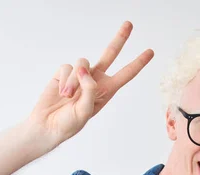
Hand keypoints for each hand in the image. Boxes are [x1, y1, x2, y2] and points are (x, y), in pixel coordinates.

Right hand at [27, 21, 153, 147]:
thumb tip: (84, 68)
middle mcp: (95, 80)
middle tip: (129, 24)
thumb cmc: (69, 123)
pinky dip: (65, 80)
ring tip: (68, 97)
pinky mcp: (65, 73)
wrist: (48, 125)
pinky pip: (67, 67)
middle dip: (120, 39)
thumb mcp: (85, 111)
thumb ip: (89, 89)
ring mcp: (80, 75)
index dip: (138, 63)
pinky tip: (61, 92)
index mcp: (107, 90)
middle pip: (110, 54)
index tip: (150, 52)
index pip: (126, 74)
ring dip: (75, 81)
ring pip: (83, 62)